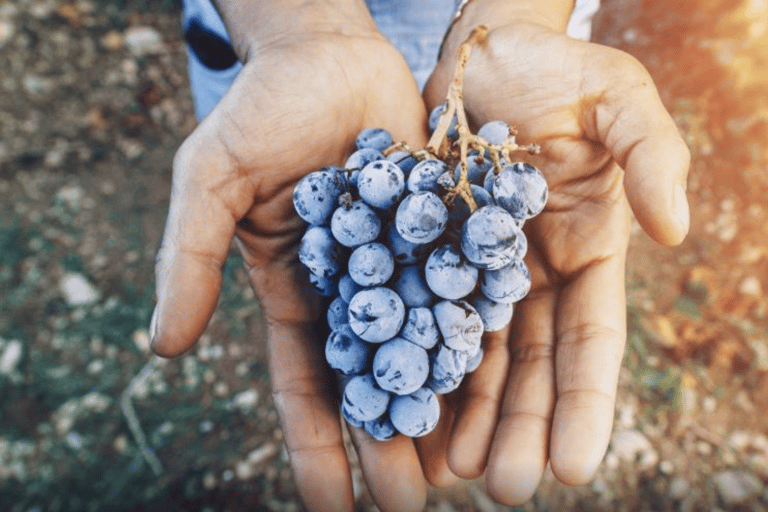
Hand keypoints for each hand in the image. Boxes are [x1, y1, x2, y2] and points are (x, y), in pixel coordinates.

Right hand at [150, 9, 433, 510]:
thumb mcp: (210, 181)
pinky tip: (498, 383)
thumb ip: (187, 260)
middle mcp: (354, 289)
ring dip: (439, 406)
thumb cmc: (261, 112)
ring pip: (425, 348)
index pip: (303, 383)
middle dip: (386, 442)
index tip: (326, 507)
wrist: (329, 54)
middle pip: (373, 379)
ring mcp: (403, 263)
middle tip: (407, 506)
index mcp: (297, 291)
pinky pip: (464, 289)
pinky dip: (478, 336)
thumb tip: (161, 349)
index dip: (314, 443)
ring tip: (460, 468)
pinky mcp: (445, 231)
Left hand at [423, 20, 689, 504]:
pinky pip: (423, 314)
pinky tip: (405, 403)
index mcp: (588, 253)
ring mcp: (479, 268)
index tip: (574, 466)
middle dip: (518, 426)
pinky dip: (418, 360)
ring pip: (476, 354)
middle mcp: (534, 274)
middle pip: (530, 365)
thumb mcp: (621, 100)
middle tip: (501, 486)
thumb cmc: (559, 69)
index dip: (585, 404)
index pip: (591, 343)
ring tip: (452, 469)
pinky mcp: (429, 252)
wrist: (484, 53)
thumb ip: (653, 158)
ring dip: (466, 412)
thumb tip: (674, 231)